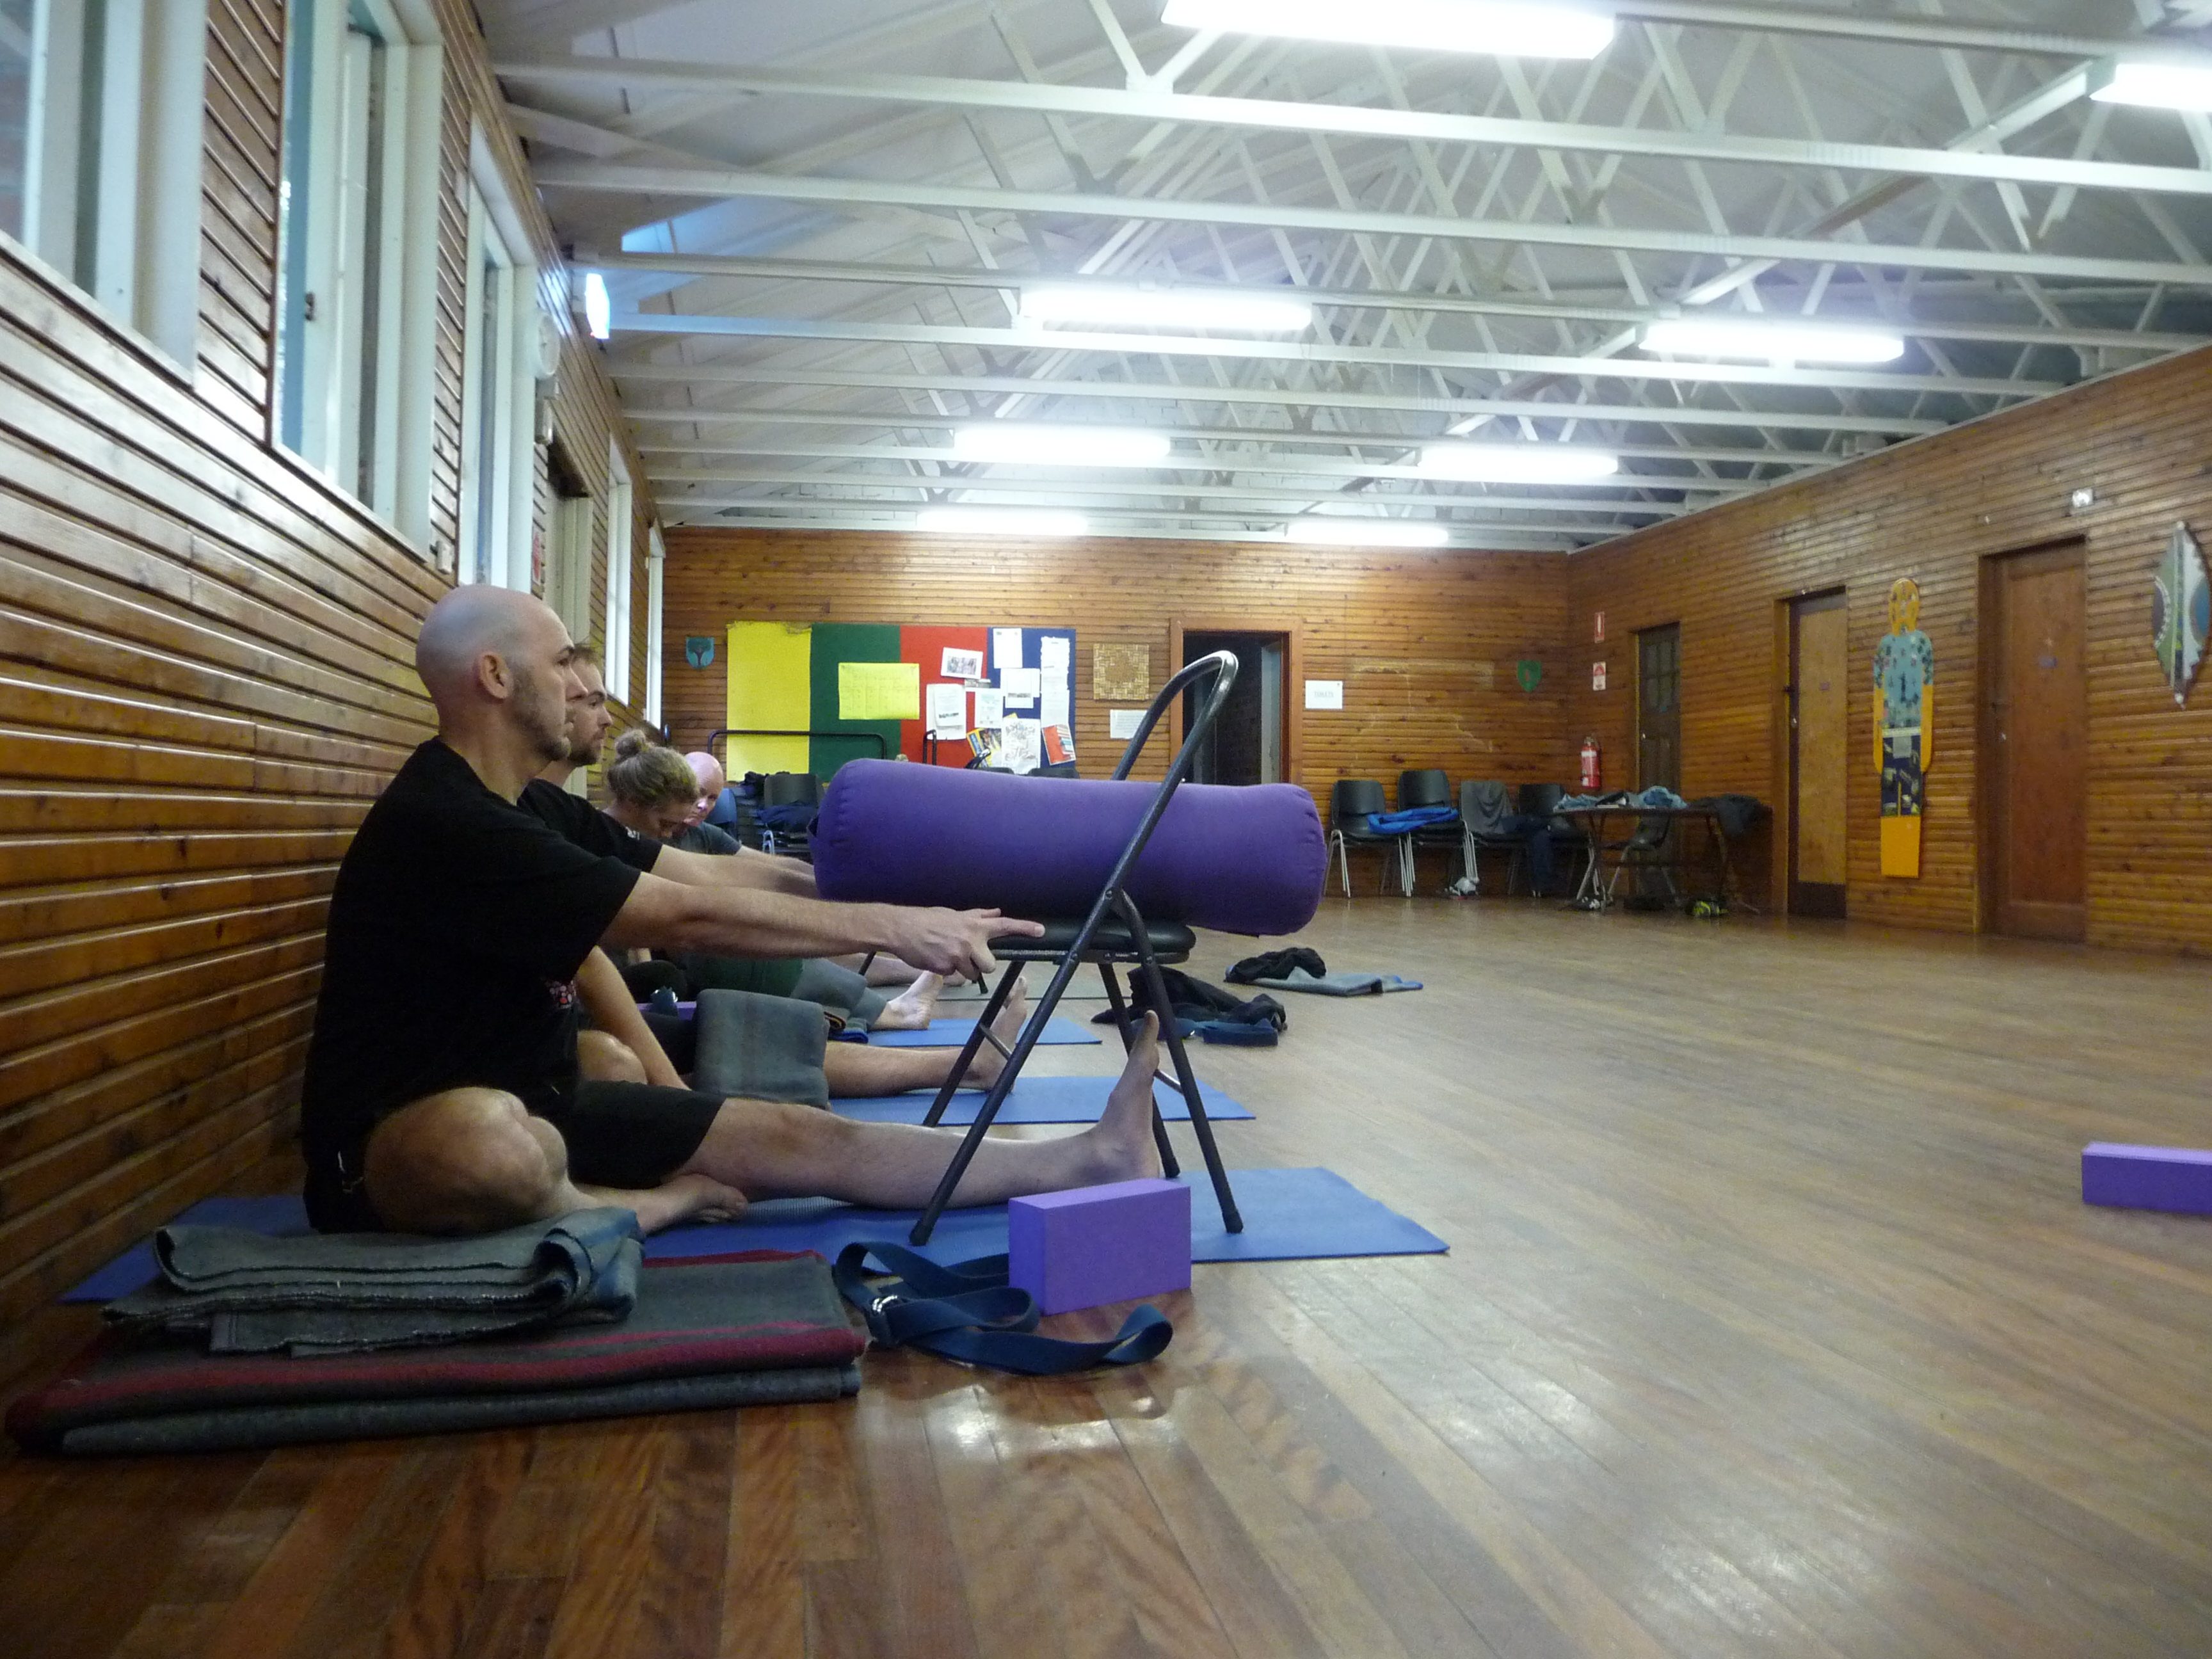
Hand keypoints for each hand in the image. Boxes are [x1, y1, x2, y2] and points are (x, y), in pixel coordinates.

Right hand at [885, 907, 1043, 981]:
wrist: (901, 929)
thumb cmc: (927, 920)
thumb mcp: (954, 914)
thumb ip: (977, 916)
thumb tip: (996, 912)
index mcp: (974, 925)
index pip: (1005, 926)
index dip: (1024, 928)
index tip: (1041, 931)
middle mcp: (970, 941)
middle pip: (989, 965)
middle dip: (980, 965)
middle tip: (966, 956)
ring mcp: (958, 956)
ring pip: (971, 974)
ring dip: (961, 969)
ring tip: (945, 954)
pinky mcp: (945, 969)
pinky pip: (953, 976)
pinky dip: (946, 970)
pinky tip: (935, 958)